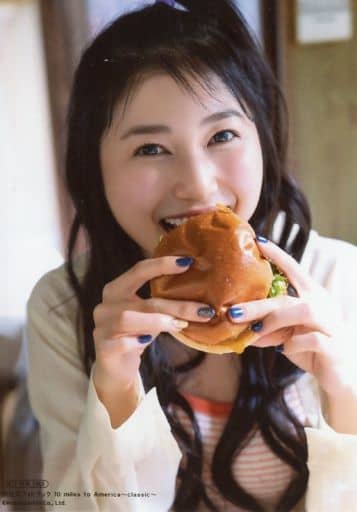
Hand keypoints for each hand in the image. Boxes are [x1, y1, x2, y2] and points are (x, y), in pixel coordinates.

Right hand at [92, 256, 215, 391]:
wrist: (115, 368)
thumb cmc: (136, 334)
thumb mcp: (148, 315)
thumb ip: (163, 302)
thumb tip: (201, 295)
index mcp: (116, 290)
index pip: (139, 270)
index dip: (162, 264)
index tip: (188, 262)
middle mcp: (105, 305)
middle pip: (142, 300)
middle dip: (176, 304)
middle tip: (204, 310)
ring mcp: (102, 327)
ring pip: (128, 319)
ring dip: (159, 321)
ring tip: (181, 325)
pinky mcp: (103, 348)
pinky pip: (121, 342)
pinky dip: (137, 340)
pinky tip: (148, 340)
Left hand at [227, 238, 354, 397]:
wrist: (341, 374)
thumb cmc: (311, 348)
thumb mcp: (286, 335)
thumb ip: (266, 327)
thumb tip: (235, 323)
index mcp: (312, 295)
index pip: (294, 269)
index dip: (277, 255)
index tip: (258, 241)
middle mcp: (322, 304)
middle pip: (287, 297)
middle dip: (257, 305)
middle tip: (231, 312)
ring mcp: (329, 324)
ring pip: (302, 310)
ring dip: (274, 321)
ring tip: (255, 331)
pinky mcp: (333, 345)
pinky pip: (311, 339)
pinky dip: (293, 344)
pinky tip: (283, 350)